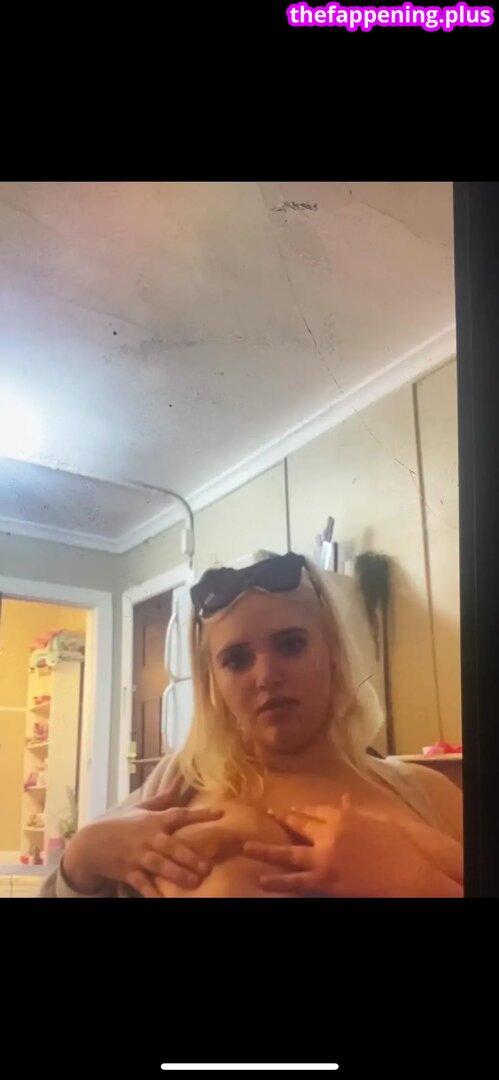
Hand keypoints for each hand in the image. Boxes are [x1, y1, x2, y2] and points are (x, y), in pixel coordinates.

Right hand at [62, 776, 223, 897]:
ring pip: (159, 865)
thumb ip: (162, 798)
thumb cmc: (118, 822)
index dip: (201, 814)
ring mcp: (137, 856)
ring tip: (195, 883)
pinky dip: (151, 893)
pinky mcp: (128, 872)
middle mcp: (148, 838)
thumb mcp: (139, 807)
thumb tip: (178, 781)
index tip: (221, 813)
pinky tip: (163, 900)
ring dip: (176, 874)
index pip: (180, 814)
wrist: (90, 842)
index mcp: (154, 820)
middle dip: (188, 856)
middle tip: (207, 867)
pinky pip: (141, 884)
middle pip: (171, 846)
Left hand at [243, 798, 460, 897]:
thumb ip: (357, 811)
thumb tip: (344, 798)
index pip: (315, 810)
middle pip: (298, 824)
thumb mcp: (379, 822)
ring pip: (288, 853)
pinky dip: (279, 881)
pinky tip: (263, 880)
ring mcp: (325, 859)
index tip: (290, 808)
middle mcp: (329, 834)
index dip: (301, 810)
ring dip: (266, 850)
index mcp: (343, 816)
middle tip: (265, 815)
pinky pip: (297, 881)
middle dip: (281, 819)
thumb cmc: (399, 848)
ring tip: (247, 848)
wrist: (407, 875)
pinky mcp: (325, 881)